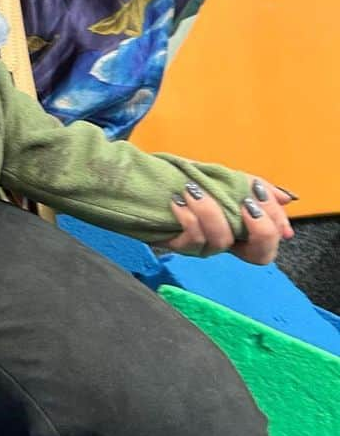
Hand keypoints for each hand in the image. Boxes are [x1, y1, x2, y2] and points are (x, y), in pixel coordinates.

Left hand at [160, 178, 294, 263]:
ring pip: (221, 241)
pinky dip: (187, 217)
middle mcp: (227, 243)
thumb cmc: (190, 182)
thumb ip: (254, 188)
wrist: (148, 184)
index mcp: (242, 229)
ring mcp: (204, 248)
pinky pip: (191, 239)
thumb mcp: (224, 179)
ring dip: (211, 211)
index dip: (274, 221)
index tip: (257, 193)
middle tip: (246, 204)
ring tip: (194, 189)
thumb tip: (286, 198)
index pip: (273, 239)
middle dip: (260, 229)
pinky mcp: (180, 247)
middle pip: (261, 255)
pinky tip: (178, 200)